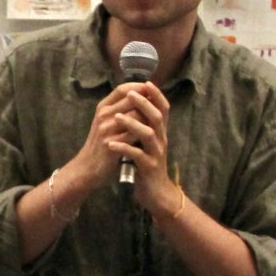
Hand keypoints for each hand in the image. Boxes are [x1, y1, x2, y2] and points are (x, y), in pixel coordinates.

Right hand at [61, 82, 164, 194]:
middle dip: (148, 102)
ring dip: (149, 119)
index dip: (139, 87)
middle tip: (159, 107)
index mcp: (102, 107)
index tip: (152, 90)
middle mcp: (103, 115)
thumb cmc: (100, 144)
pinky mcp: (111, 144)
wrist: (87, 167)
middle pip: (131, 99)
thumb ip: (120, 110)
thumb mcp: (106, 122)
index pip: (122, 89)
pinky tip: (150, 138)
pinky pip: (134, 135)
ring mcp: (106, 129)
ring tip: (157, 123)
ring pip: (136, 116)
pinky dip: (144, 135)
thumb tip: (142, 97)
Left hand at [103, 86, 179, 213]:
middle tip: (129, 94)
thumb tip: (137, 107)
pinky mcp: (149, 168)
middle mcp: (161, 140)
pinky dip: (124, 148)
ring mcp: (156, 154)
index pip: (163, 108)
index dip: (157, 95)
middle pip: (157, 116)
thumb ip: (145, 126)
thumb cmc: (148, 166)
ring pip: (149, 134)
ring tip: (116, 117)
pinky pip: (138, 155)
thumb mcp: (149, 144)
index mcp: (160, 133)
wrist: (156, 194)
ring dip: (132, 123)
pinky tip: (111, 144)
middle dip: (143, 103)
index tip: (147, 82)